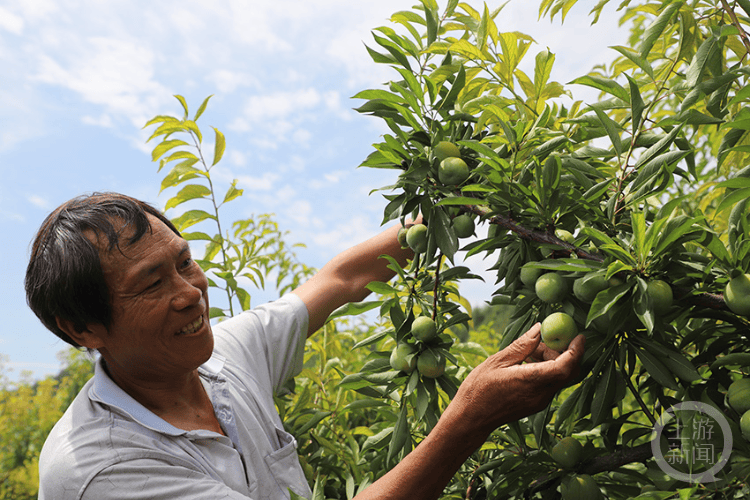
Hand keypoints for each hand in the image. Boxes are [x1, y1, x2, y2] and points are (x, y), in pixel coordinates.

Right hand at [445, 323, 584, 437]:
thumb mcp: (498, 361)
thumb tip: (540, 329)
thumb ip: (522, 345)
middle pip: (568, 372)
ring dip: (553, 360)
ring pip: (560, 377)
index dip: (576, 350)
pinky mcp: (537, 404)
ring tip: (528, 352)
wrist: (471, 418)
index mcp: (530, 381)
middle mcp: (540, 394)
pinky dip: (546, 370)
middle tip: (545, 339)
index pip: (564, 366)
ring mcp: (540, 402)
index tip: (579, 335)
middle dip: (564, 352)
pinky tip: (526, 363)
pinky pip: (550, 384)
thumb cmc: (479, 388)